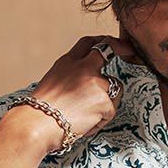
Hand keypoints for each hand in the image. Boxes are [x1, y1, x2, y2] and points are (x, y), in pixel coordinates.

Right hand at [26, 34, 141, 148]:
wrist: (37, 125)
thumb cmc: (40, 112)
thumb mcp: (53, 82)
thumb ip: (71, 75)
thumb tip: (86, 82)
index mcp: (67, 62)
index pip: (88, 43)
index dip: (101, 41)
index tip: (110, 43)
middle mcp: (82, 67)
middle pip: (107, 50)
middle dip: (121, 48)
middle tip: (130, 52)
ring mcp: (95, 82)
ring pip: (114, 88)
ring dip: (106, 102)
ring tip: (86, 116)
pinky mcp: (104, 100)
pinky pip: (110, 112)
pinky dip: (100, 121)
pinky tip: (85, 125)